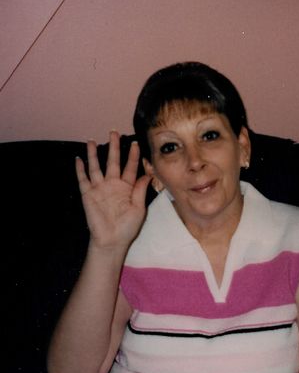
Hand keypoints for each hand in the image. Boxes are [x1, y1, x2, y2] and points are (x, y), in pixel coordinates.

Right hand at [76, 131, 151, 249]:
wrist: (111, 240)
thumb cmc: (127, 227)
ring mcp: (100, 188)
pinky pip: (83, 179)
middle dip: (114, 147)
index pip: (130, 167)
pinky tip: (78, 159)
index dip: (133, 156)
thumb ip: (140, 190)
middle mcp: (113, 185)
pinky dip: (80, 169)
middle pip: (113, 161)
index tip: (136, 143)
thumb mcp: (139, 209)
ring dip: (93, 154)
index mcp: (127, 188)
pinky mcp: (88, 194)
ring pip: (96, 167)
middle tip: (114, 131)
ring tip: (91, 140)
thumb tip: (147, 174)